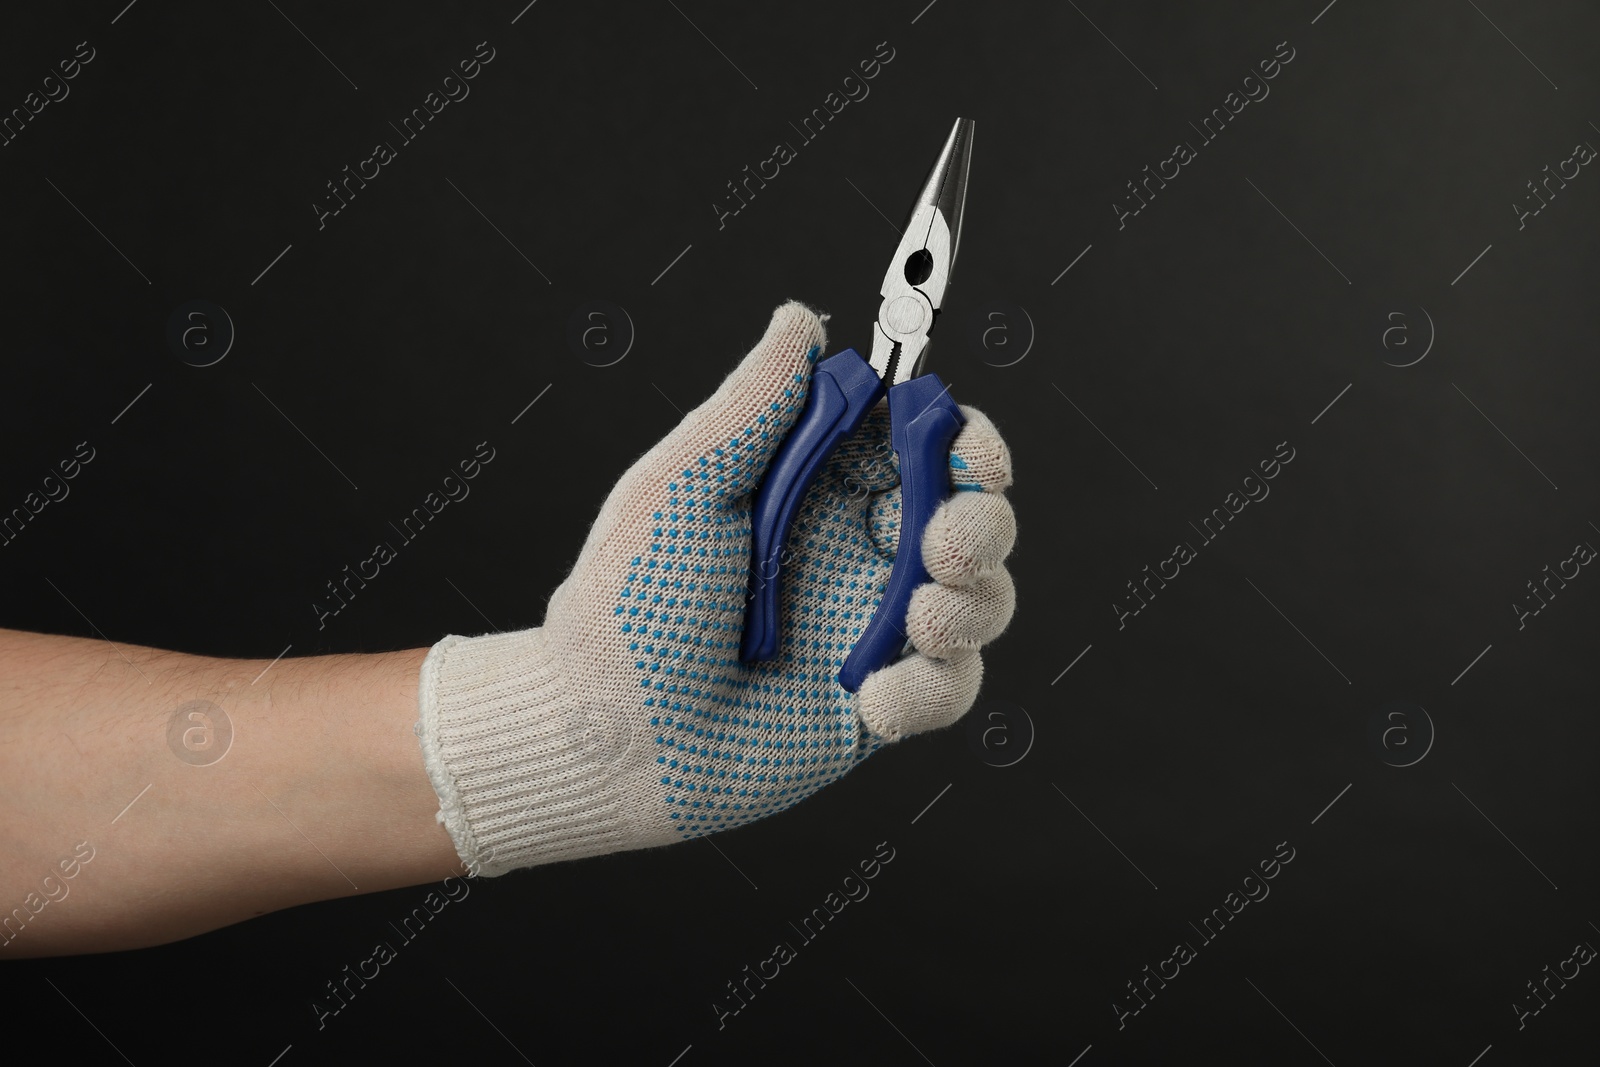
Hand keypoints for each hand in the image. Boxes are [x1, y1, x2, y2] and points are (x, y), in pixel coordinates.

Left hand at [416, 301, 1016, 874]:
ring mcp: (870, 631)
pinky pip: (949, 687)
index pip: (917, 446)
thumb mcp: (682, 488)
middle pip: (969, 516)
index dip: (960, 441)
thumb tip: (799, 322)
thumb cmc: (626, 609)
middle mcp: (854, 555)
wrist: (607, 743)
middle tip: (947, 545)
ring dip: (969, 605)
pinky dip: (929, 689)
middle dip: (980, 523)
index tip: (967, 451)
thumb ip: (755, 406)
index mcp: (814, 492)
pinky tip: (872, 700)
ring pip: (979, 599)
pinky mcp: (878, 705)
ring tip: (914, 621)